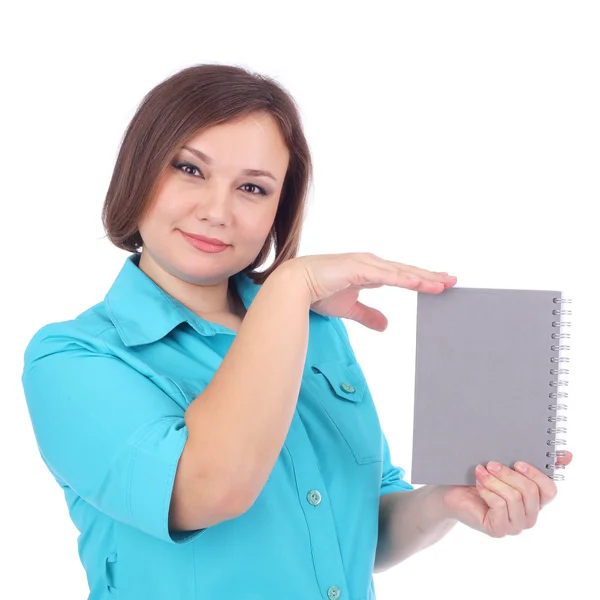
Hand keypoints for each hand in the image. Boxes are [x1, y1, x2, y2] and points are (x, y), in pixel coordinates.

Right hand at [284, 253, 456, 330]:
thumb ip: (368, 314)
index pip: (401, 275)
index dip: (420, 280)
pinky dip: (404, 279)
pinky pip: (387, 275)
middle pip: (406, 271)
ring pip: (401, 272)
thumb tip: (386, 325)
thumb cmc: (318, 291)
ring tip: (443, 283)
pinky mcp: (359, 268)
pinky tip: (420, 283)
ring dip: (422, 278)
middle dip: (429, 276)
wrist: (295, 285)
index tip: (439, 284)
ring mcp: (366, 264)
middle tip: (452, 281)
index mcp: (369, 271)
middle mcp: (371, 264)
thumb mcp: (350, 308)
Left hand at [440, 451, 572, 536]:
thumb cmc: (479, 478)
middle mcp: (528, 516)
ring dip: (494, 481)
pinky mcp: (498, 530)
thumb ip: (532, 462)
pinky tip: (478, 483)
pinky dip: (487, 490)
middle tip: (491, 463)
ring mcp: (514, 526)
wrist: (452, 492)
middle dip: (508, 474)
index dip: (537, 474)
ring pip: (514, 498)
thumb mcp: (504, 466)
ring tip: (480, 471)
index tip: (518, 462)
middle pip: (530, 492)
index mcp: (534, 500)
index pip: (550, 490)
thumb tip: (566, 455)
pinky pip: (499, 506)